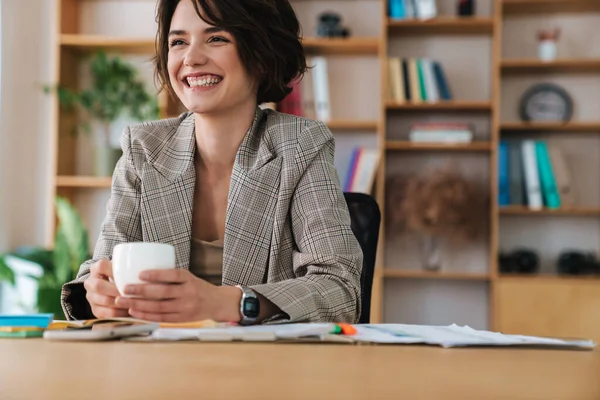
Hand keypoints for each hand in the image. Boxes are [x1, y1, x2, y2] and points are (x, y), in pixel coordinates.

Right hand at [83, 259, 129, 318]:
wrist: (112, 291)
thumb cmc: (123, 278)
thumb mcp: (123, 271)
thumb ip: (129, 270)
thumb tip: (145, 272)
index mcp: (96, 269)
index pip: (102, 266)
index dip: (114, 271)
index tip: (127, 274)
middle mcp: (90, 283)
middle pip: (100, 286)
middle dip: (117, 290)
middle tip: (132, 292)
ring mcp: (91, 297)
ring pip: (105, 300)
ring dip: (120, 302)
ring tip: (134, 302)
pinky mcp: (95, 310)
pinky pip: (107, 314)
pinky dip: (120, 313)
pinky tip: (130, 311)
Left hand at [115, 269, 241, 322]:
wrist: (216, 303)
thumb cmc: (197, 287)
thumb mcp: (188, 277)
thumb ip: (170, 276)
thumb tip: (141, 272)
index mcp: (189, 279)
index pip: (172, 275)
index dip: (156, 275)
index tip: (140, 273)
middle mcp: (188, 293)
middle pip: (162, 292)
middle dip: (141, 291)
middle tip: (124, 289)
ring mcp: (185, 307)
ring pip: (159, 307)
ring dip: (139, 304)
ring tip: (123, 301)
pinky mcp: (182, 319)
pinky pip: (161, 318)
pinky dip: (146, 315)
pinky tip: (134, 312)